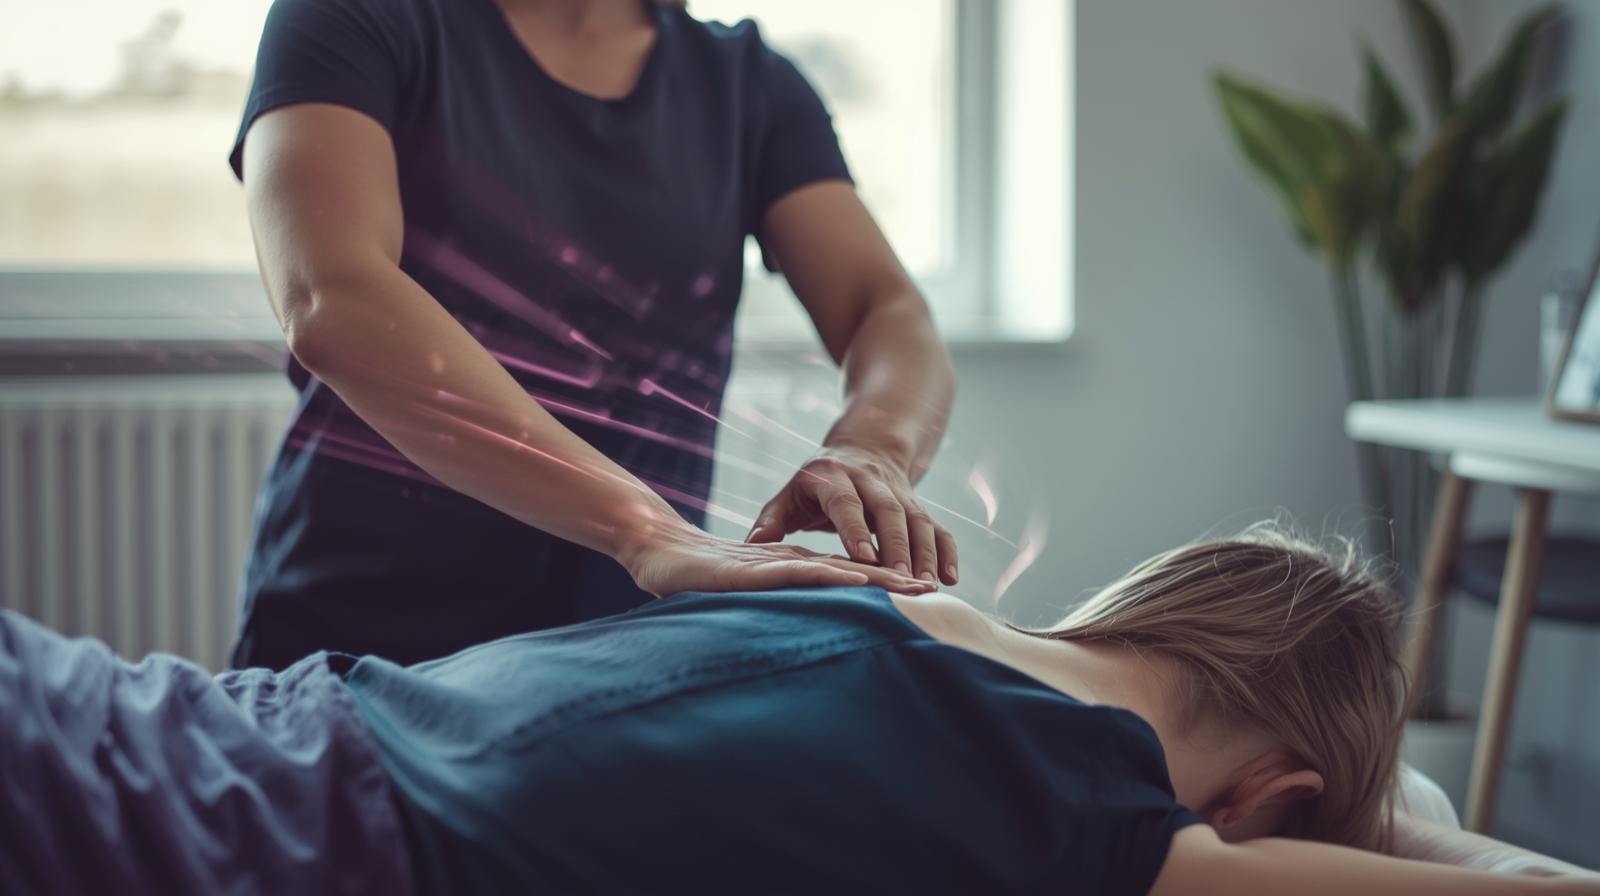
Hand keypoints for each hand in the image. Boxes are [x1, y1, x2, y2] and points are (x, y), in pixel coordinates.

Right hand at [620, 519, 936, 597]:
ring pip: (835, 569)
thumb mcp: (744, 594)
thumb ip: (771, 604)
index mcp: (791, 569)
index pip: (847, 578)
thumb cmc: (696, 577)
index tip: (920, 598)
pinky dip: (830, 576)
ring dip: (875, 577)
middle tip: (935, 592)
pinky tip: (855, 578)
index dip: (884, 586)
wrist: (657, 551)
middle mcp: (791, 562)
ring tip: (912, 586)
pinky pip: (798, 571)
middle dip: (895, 581)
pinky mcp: (754, 570)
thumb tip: (796, 636)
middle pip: (853, 571)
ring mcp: (774, 564)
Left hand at [747, 445, 957, 584]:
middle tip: (899, 580)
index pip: (846, 501)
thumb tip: (752, 545)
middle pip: (889, 511)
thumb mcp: (790, 494)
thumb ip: (771, 519)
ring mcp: (899, 493)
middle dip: (896, 545)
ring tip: (926, 587)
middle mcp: (871, 481)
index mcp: (834, 476)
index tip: (862, 558)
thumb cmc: (816, 483)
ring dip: (925, 554)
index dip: (854, 527)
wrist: (863, 449)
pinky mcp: (919, 506)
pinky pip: (938, 527)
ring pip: (918, 520)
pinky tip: (950, 580)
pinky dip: (948, 552)